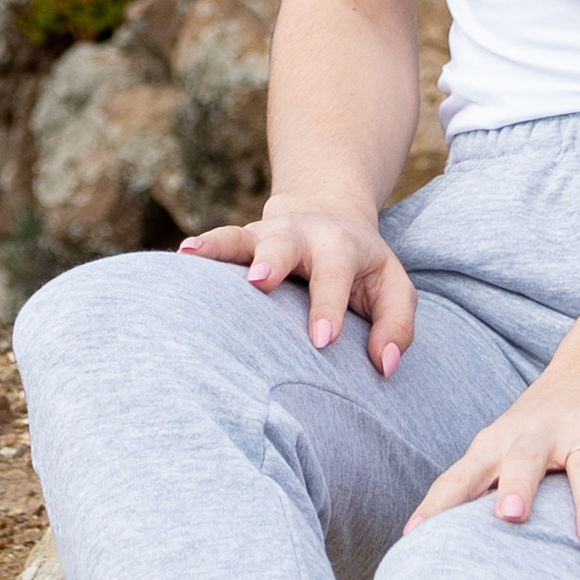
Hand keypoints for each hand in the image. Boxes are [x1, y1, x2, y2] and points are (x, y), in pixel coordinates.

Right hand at [186, 193, 412, 369]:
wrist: (330, 214)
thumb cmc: (364, 268)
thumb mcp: (394, 289)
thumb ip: (396, 327)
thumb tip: (386, 366)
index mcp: (342, 247)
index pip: (335, 277)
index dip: (328, 307)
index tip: (321, 341)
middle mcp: (302, 235)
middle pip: (285, 246)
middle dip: (272, 262)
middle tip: (259, 282)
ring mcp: (267, 234)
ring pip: (242, 237)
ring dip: (222, 248)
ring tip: (195, 256)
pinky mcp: (243, 239)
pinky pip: (220, 240)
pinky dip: (201, 247)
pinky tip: (182, 255)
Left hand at [424, 348, 579, 548]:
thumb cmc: (539, 426)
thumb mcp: (499, 448)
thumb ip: (468, 488)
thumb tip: (417, 538)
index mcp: (500, 442)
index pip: (464, 475)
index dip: (439, 504)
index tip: (416, 537)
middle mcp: (539, 433)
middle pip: (525, 459)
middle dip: (518, 486)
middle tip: (510, 517)